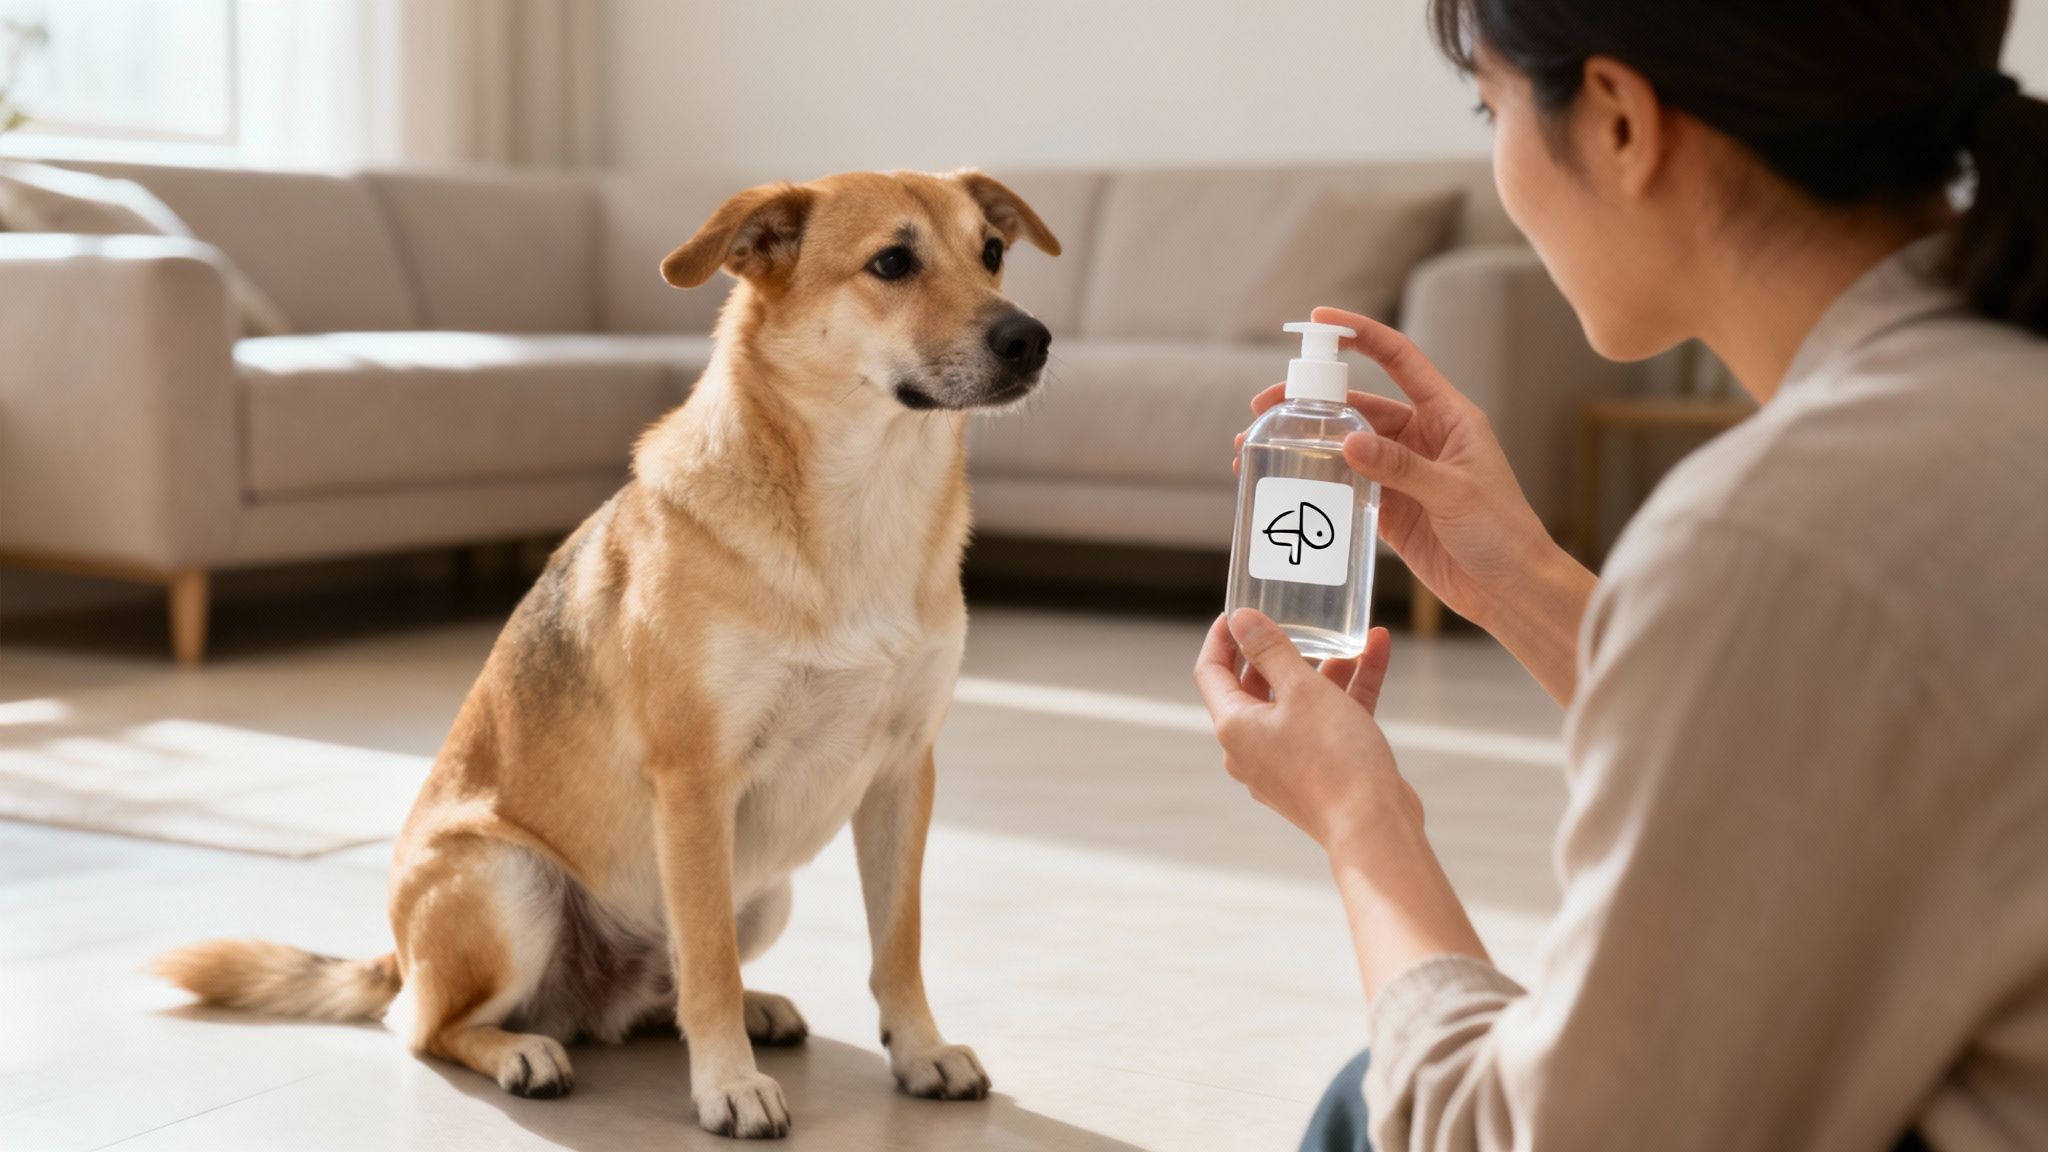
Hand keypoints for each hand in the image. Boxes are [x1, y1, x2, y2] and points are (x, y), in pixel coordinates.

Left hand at [1192, 609, 1419, 854]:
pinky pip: (1327, 720)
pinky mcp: (1320, 771)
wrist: (1374, 826)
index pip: (1211, 672)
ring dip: (1323, 667)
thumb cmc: (1333, 758)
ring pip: (1299, 702)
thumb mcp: (1301, 690)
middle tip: (1296, 617)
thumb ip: (1271, 650)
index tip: (1240, 611)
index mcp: (1234, 727)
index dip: (1222, 637)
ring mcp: (1285, 762)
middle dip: (1279, 649)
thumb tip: (1240, 620)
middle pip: (1256, 686)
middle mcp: (1251, 748)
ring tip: (1346, 634)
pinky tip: (1375, 651)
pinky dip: (1348, 689)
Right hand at [1236, 308, 1571, 631]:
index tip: (1320, 321)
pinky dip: (1316, 483)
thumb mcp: (1454, 492)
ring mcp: (1402, 473)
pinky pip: (1345, 486)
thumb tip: (1347, 441)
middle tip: (1262, 407)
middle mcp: (1421, 437)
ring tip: (1256, 448)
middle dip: (1309, 401)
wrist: (1510, 589)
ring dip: (1304, 444)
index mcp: (1446, 415)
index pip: (1399, 359)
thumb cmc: (1502, 532)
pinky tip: (1286, 484)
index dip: (1360, 334)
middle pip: (1356, 404)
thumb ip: (1401, 466)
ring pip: (1344, 446)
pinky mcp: (1389, 508)